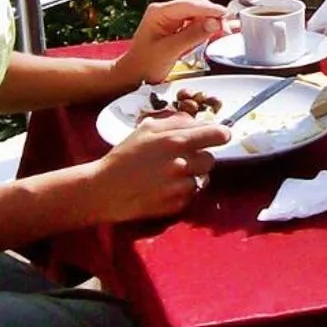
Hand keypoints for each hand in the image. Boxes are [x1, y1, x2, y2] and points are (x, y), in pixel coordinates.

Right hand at [90, 114, 227, 221]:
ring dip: (192, 176)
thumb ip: (174, 122)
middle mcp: (183, 164)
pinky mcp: (177, 205)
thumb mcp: (146, 129)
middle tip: (182, 158)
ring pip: (202, 178)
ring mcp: (181, 187)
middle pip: (210, 159)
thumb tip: (195, 121)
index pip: (216, 135)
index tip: (221, 135)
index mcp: (176, 140)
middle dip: (200, 157)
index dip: (221, 134)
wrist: (105, 189)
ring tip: (170, 174)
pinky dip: (182, 192)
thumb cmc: (124, 155)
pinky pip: (191, 196)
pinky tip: (164, 188)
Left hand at [111, 0, 228, 86]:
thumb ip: (192, 36)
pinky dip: (207, 27)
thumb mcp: (169, 51)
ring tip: (224, 31)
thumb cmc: (144, 64)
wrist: (134, 75)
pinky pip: (196, 22)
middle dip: (212, 14)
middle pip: (195, 5)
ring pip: (198, 13)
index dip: (209, 9)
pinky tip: (218, 31)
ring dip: (211, 21)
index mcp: (158, 12)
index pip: (188, 5)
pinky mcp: (177, 27)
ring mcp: (171, 18)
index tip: (225, 14)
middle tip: (226, 27)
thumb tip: (213, 23)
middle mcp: (165, 11)